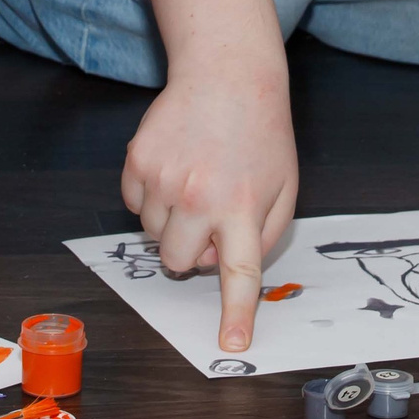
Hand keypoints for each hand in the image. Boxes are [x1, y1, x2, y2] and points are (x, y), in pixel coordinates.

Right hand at [121, 62, 297, 353]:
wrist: (227, 74)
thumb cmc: (260, 134)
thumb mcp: (283, 187)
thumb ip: (263, 236)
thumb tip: (225, 268)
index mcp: (242, 207)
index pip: (238, 274)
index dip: (235, 313)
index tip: (231, 343)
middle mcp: (199, 196)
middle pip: (178, 262)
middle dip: (191, 251)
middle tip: (210, 217)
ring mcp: (163, 178)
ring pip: (153, 235)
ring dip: (172, 221)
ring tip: (196, 180)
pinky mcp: (136, 161)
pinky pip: (134, 205)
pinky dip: (151, 197)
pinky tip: (175, 167)